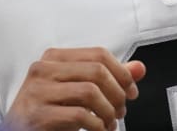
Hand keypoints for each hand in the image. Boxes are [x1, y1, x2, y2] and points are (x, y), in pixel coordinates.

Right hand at [1, 47, 145, 130]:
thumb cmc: (47, 113)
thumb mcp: (78, 92)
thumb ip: (107, 78)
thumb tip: (138, 68)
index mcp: (53, 58)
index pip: (98, 54)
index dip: (122, 73)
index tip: (130, 91)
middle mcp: (43, 70)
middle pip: (97, 71)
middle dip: (117, 94)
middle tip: (121, 111)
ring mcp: (37, 91)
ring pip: (90, 92)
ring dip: (108, 112)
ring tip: (108, 123)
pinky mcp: (38, 115)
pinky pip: (80, 115)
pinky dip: (97, 126)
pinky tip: (97, 130)